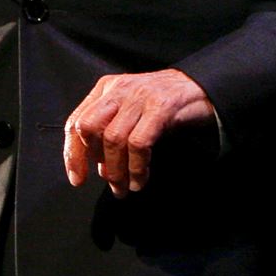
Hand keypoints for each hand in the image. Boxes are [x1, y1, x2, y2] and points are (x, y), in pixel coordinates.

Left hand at [63, 69, 215, 196]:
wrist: (202, 86)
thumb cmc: (164, 104)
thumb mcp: (131, 109)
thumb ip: (112, 131)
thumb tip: (98, 167)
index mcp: (107, 88)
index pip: (76, 121)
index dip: (73, 154)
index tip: (78, 179)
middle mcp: (119, 89)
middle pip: (89, 127)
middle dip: (93, 162)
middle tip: (108, 184)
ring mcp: (140, 96)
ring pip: (113, 139)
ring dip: (117, 171)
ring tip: (125, 188)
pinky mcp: (161, 107)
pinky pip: (139, 143)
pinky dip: (137, 167)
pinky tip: (141, 179)